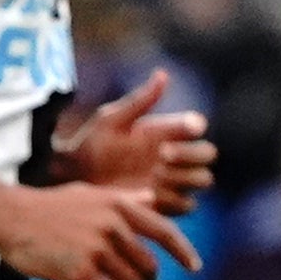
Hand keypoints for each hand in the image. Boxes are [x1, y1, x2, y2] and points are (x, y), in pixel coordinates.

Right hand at [0, 178, 200, 279]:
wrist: (7, 216)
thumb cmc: (45, 206)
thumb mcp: (88, 194)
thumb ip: (123, 200)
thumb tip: (151, 198)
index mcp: (119, 207)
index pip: (164, 231)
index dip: (183, 252)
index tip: (194, 268)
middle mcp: (113, 227)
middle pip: (149, 265)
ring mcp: (97, 250)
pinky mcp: (80, 273)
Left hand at [58, 69, 215, 219]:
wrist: (73, 178)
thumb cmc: (90, 144)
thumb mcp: (111, 120)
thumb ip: (139, 101)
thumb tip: (163, 74)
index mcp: (166, 132)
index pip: (197, 127)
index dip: (193, 127)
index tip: (182, 128)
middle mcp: (175, 156)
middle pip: (207, 154)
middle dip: (191, 155)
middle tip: (162, 156)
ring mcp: (172, 181)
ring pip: (202, 180)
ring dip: (184, 178)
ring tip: (153, 176)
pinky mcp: (165, 204)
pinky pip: (187, 205)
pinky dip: (174, 201)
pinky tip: (148, 195)